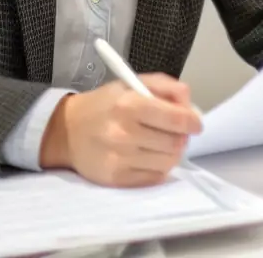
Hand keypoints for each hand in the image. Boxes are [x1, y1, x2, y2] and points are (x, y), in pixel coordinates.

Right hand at [39, 74, 201, 186]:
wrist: (67, 131)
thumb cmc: (105, 104)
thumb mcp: (132, 83)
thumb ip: (166, 88)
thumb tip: (190, 109)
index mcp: (129, 104)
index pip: (176, 119)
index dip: (192, 122)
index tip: (195, 123)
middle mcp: (124, 133)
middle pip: (175, 143)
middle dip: (182, 137)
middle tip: (176, 133)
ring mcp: (119, 158)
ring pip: (167, 162)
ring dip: (171, 153)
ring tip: (161, 144)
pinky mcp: (116, 178)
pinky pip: (153, 178)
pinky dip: (158, 168)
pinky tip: (149, 156)